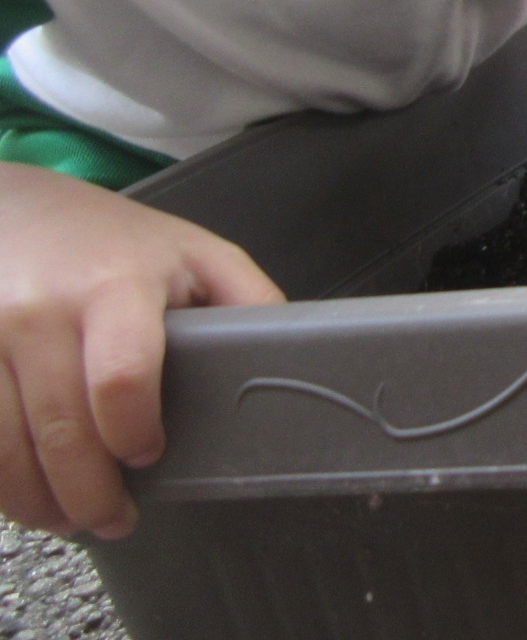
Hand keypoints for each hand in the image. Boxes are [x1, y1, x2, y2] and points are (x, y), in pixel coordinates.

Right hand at [0, 164, 282, 537]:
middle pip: (62, 430)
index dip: (135, 433)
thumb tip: (293, 356)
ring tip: (73, 519)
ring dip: (38, 500)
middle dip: (90, 493)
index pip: (121, 376)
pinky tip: (25, 489)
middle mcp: (41, 311)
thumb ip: (247, 300)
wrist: (13, 212)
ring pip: (5, 447)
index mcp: (115, 284)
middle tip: (115, 518)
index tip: (149, 456)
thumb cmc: (114, 241)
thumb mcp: (196, 253)